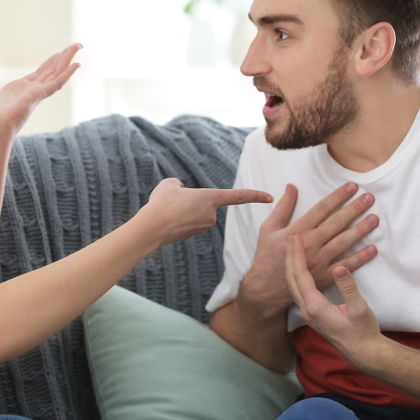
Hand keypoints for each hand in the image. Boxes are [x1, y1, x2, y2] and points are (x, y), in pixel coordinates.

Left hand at [0, 44, 81, 137]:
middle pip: (51, 70)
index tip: (59, 53)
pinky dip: (67, 74)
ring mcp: (36, 94)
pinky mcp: (38, 96)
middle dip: (63, 57)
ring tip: (78, 47)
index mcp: (19, 90)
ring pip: (56, 73)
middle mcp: (30, 91)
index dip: (50, 63)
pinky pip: (56, 83)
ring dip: (68, 60)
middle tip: (76, 46)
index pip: (39, 73)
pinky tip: (76, 65)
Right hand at [138, 178, 272, 246]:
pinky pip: (188, 222)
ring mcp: (202, 227)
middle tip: (172, 200)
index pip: (238, 196)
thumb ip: (179, 185)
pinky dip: (178, 220)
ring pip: (194, 213)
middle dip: (190, 200)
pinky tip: (166, 220)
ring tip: (167, 211)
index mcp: (211, 199)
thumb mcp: (169, 184)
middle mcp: (211, 215)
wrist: (150, 228)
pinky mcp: (192, 235)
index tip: (269, 196)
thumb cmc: (161, 203)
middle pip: (204, 202)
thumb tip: (181, 192)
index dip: (255, 195)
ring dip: (182, 210)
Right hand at [241, 182, 378, 312]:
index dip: (338, 196)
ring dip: (360, 230)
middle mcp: (310, 244)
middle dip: (354, 209)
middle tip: (369, 198)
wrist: (266, 288)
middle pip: (336, 223)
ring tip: (374, 219)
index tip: (352, 187)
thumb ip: (282, 207)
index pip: (321, 209)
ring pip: (343, 242)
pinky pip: (345, 265)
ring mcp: (318, 261)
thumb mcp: (268, 228)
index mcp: (297, 230)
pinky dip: (360, 258)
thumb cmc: (267, 256)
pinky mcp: (324, 276)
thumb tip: (291, 187)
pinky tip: (373, 248)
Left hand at [285, 234, 382, 364]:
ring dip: (291, 266)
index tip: (295, 238)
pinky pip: (299, 291)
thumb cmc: (363, 332)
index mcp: (315, 307)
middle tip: (290, 238)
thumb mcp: (359, 309)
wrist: (364, 352)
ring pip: (294, 286)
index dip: (297, 255)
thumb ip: (348, 289)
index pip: (301, 276)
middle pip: (292, 279)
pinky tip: (300, 269)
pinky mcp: (313, 315)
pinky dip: (297, 276)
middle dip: (290, 257)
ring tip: (291, 250)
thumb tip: (339, 268)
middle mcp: (307, 310)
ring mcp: (308, 314)